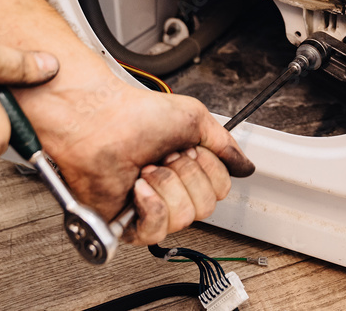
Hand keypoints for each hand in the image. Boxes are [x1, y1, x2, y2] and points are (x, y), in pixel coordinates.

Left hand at [12, 61, 253, 244]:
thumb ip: (224, 144)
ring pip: (185, 217)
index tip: (188, 148)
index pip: (221, 189)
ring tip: (146, 167)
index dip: (209, 168)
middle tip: (165, 156)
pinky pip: (156, 232)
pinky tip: (139, 187)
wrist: (100, 120)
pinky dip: (152, 204)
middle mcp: (171, 189)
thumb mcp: (194, 119)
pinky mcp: (127, 225)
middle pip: (207, 207)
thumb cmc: (136, 114)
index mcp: (187, 167)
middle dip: (187, 175)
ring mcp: (150, 208)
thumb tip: (245, 166)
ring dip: (167, 185)